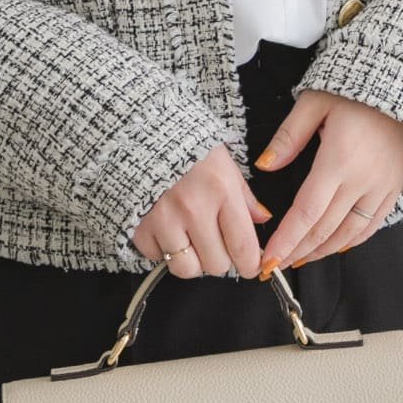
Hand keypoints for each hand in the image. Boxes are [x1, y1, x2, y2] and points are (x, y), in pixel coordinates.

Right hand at [130, 143, 273, 277]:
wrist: (140, 133)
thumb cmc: (187, 148)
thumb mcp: (224, 163)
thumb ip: (244, 196)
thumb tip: (263, 220)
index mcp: (221, 190)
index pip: (243, 247)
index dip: (250, 265)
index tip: (250, 266)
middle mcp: (194, 209)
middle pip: (216, 265)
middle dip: (220, 259)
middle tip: (216, 244)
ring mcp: (164, 219)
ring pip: (186, 269)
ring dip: (192, 261)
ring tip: (190, 241)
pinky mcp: (139, 226)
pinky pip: (156, 257)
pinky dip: (162, 250)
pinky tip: (165, 230)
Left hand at [252, 91, 402, 271]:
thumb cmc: (355, 90)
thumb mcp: (314, 102)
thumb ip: (289, 136)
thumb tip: (264, 166)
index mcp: (338, 160)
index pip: (306, 213)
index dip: (286, 241)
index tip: (267, 260)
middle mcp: (362, 180)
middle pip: (324, 230)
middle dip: (297, 252)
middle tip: (274, 267)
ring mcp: (382, 187)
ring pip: (348, 234)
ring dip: (321, 251)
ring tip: (298, 260)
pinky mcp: (394, 189)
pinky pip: (372, 226)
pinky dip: (350, 241)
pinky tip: (333, 247)